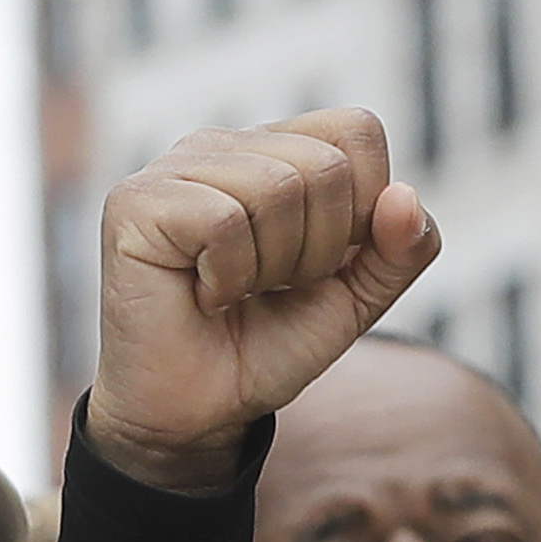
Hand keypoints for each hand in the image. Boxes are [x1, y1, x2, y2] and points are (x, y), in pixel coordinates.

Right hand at [92, 112, 441, 491]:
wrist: (199, 410)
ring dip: (274, 265)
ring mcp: (173, 167)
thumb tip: (405, 196)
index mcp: (276, 150)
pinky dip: (230, 276)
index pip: (357, 131)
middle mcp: (223, 146)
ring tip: (236, 289)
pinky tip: (204, 294)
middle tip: (271, 285)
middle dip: (320, 249)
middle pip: (324, 165)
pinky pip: (222, 221)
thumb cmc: (269, 344)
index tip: (326, 261)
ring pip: (277, 187)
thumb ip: (402, 249)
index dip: (366, 206)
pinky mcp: (135, 203)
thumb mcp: (358, 296)